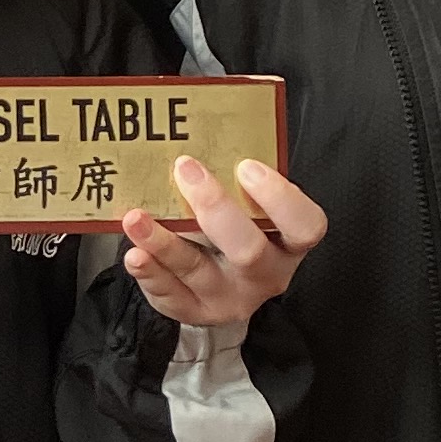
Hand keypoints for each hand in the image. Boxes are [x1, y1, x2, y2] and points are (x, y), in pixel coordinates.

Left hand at [121, 157, 324, 324]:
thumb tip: (200, 130)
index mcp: (288, 243)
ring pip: (197, 271)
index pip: (305, 225)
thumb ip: (238, 183)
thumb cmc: (236, 231)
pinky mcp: (194, 311)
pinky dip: (149, 272)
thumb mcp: (249, 210)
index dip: (280, 198)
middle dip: (216, 209)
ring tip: (136, 217)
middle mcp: (265, 274)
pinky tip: (135, 254)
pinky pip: (169, 294)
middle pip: (249, 251)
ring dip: (163, 242)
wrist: (218, 288)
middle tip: (186, 171)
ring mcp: (229, 297)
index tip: (246, 166)